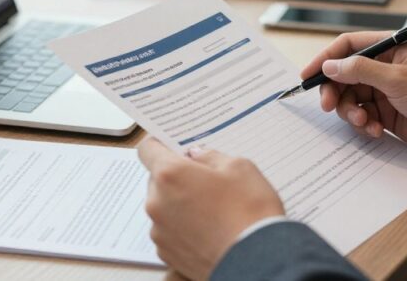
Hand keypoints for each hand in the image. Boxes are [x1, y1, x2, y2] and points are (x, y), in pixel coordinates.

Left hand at [137, 137, 284, 279]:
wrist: (258, 260)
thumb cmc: (250, 213)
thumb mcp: (239, 167)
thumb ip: (211, 156)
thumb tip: (198, 156)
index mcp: (170, 175)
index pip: (147, 149)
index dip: (161, 145)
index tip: (174, 148)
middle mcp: (157, 202)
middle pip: (157, 180)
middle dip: (176, 177)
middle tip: (205, 182)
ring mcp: (159, 231)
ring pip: (163, 206)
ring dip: (179, 203)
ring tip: (212, 210)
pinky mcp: (166, 253)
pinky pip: (169, 230)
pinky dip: (183, 227)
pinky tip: (208, 229)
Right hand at [301, 31, 406, 157]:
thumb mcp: (398, 80)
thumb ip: (361, 70)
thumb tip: (331, 65)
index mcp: (390, 49)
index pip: (348, 46)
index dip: (325, 59)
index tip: (307, 75)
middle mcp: (385, 68)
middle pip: (344, 75)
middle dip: (335, 91)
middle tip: (329, 106)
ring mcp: (386, 91)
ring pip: (351, 98)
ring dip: (351, 112)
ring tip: (364, 123)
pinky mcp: (388, 114)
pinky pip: (363, 116)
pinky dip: (363, 124)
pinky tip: (376, 131)